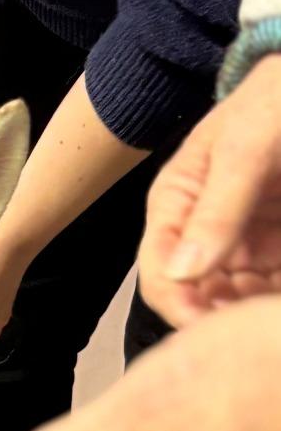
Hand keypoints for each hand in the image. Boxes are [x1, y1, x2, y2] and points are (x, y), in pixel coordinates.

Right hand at [138, 56, 280, 326]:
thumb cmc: (277, 98)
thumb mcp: (247, 146)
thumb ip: (218, 208)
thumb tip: (181, 275)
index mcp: (175, 208)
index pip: (160, 273)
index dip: (180, 306)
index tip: (212, 331)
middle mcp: (201, 234)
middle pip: (196, 296)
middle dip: (221, 317)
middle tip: (251, 329)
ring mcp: (242, 245)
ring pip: (236, 301)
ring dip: (251, 316)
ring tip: (267, 319)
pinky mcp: (275, 253)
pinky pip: (268, 291)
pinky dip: (270, 305)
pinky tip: (275, 312)